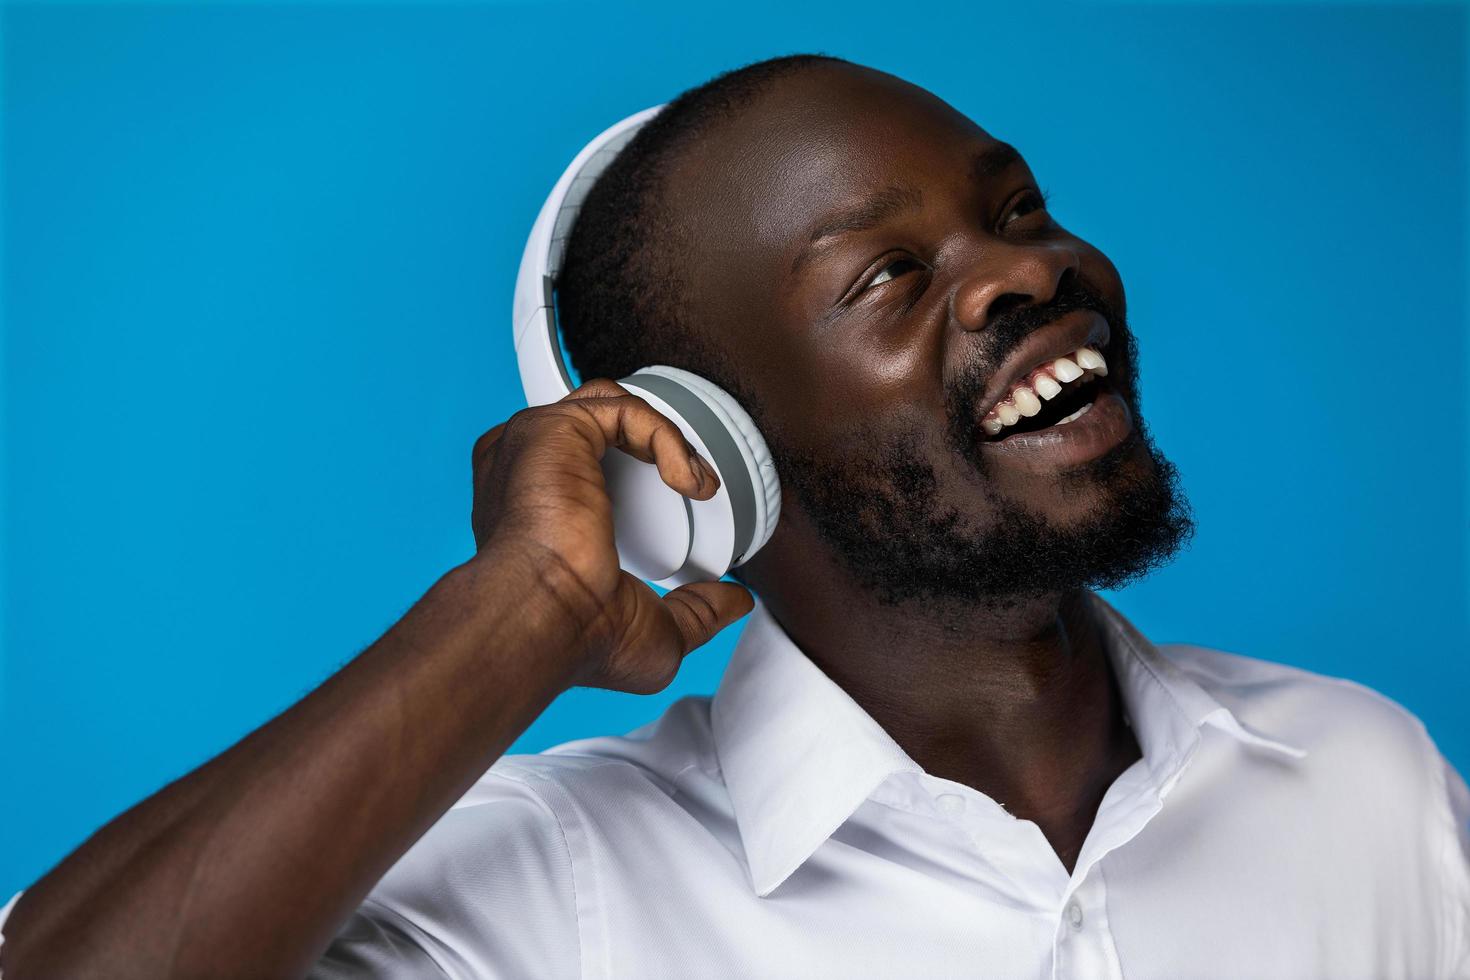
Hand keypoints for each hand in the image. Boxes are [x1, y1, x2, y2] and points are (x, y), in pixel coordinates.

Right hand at [470, 379, 754, 692]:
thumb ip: (695, 609)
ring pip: (612, 407)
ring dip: (668, 439)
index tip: (679, 501)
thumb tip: (733, 602)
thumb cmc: (576, 633)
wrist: (546, 620)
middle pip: (596, 423)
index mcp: (532, 510)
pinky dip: (668, 438)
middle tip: (692, 481)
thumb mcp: (653, 627)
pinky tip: (687, 479)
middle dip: (654, 442)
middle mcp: (523, 470)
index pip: (582, 464)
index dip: (636, 472)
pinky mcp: (553, 427)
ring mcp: (533, 444)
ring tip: (696, 481)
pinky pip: (625, 410)